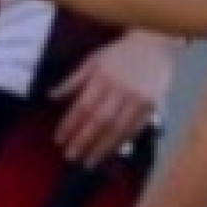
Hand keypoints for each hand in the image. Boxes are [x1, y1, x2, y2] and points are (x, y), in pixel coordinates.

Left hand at [50, 29, 173, 165]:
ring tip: (89, 162)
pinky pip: (135, 129)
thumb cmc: (120, 53)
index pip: (82, 106)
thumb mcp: (93, 60)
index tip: (59, 140)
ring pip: (118, 129)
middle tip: (71, 156)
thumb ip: (73, 80)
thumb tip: (51, 97)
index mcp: (102, 76)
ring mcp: (138, 99)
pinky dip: (121, 142)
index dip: (69, 125)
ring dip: (102, 148)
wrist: (156, 44)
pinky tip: (110, 152)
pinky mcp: (152, 106)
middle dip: (83, 141)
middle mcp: (120, 89)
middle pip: (99, 121)